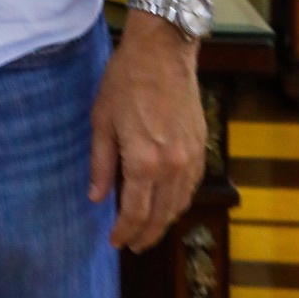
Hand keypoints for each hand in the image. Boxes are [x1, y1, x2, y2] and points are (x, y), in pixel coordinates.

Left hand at [89, 13, 205, 251]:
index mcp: (143, 161)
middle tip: (132, 246)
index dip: (124, 231)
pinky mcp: (202, 146)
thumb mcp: (102, 120)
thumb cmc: (125, 81)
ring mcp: (191, 158)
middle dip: (145, 235)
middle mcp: (172, 166)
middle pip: (161, 216)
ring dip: (164, 222)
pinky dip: (179, 201)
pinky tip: (167, 204)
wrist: (163, 51)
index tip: (115, 242)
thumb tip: (96, 198)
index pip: (135, 212)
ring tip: (147, 230)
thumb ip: (100, 163)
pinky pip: (191, 186)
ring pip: (179, 204)